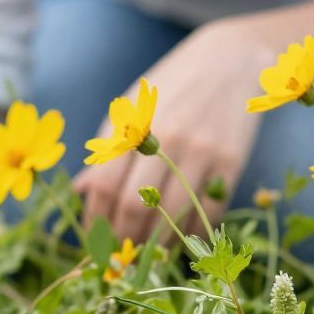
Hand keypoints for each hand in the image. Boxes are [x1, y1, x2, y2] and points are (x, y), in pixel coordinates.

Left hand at [74, 22, 272, 245]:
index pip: (105, 186)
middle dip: (124, 238)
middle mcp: (166, 140)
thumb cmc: (172, 85)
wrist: (230, 58)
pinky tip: (180, 238)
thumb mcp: (133, 106)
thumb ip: (107, 148)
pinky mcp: (232, 161)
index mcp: (135, 126)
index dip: (96, 220)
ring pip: (172, 215)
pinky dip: (191, 232)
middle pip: (136, 206)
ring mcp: (201, 151)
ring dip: (157, 243)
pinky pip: (207, 211)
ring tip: (148, 254)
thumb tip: (81, 191)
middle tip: (121, 255)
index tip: (94, 239)